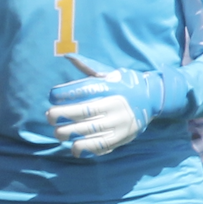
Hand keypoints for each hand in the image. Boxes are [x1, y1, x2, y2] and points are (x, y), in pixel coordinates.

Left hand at [45, 55, 166, 157]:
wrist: (153, 99)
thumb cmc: (125, 85)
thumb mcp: (110, 73)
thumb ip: (89, 67)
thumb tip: (68, 56)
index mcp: (110, 87)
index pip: (82, 90)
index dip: (62, 94)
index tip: (52, 97)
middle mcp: (114, 104)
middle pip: (82, 112)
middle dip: (60, 115)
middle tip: (50, 117)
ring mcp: (118, 122)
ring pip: (87, 130)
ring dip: (67, 133)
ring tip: (58, 132)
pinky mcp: (121, 138)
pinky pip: (98, 146)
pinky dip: (82, 147)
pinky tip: (73, 145)